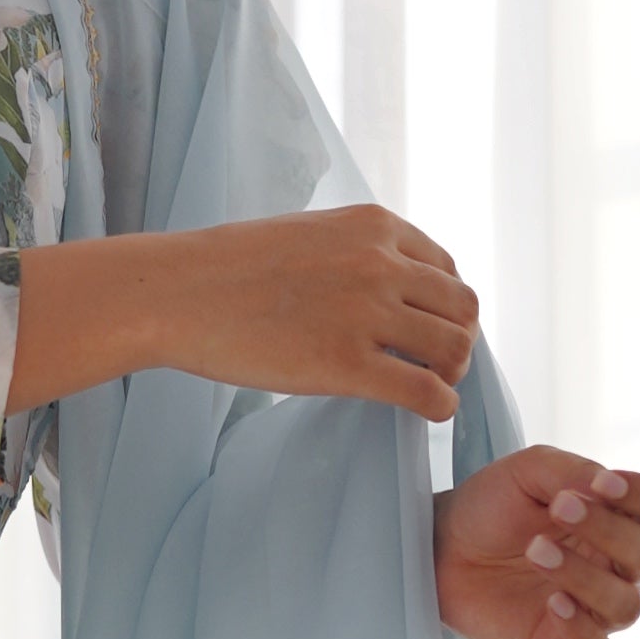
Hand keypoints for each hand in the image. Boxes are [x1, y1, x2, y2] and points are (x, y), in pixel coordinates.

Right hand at [9, 205, 479, 418]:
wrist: (179, 292)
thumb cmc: (229, 268)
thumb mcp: (307, 235)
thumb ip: (354, 253)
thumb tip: (381, 287)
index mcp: (374, 226)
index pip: (447, 268)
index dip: (446, 304)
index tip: (430, 328)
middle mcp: (382, 264)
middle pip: (461, 307)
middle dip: (457, 339)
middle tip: (437, 364)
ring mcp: (367, 313)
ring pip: (454, 348)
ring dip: (452, 372)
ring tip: (432, 386)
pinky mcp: (348, 364)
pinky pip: (426, 390)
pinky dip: (440, 405)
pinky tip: (427, 412)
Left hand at [432, 445, 639, 638]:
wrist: (437, 547)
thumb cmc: (489, 506)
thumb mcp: (528, 471)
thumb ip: (573, 471)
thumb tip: (607, 487)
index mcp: (618, 518)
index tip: (604, 484)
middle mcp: (615, 565)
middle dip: (607, 530)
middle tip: (557, 509)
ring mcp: (593, 609)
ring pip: (627, 605)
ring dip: (585, 576)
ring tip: (535, 551)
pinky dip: (583, 631)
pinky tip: (554, 603)